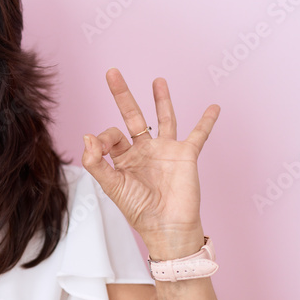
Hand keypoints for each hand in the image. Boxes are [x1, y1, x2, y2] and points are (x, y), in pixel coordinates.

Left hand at [81, 68, 218, 258]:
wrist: (167, 227)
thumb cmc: (138, 211)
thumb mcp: (112, 186)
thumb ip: (96, 162)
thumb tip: (86, 137)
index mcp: (123, 157)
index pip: (110, 134)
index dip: (103, 137)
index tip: (101, 148)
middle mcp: (143, 150)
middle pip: (132, 115)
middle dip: (122, 94)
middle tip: (112, 72)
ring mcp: (165, 150)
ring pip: (163, 118)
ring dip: (160, 99)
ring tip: (158, 80)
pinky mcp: (186, 154)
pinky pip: (198, 134)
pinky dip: (206, 121)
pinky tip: (213, 108)